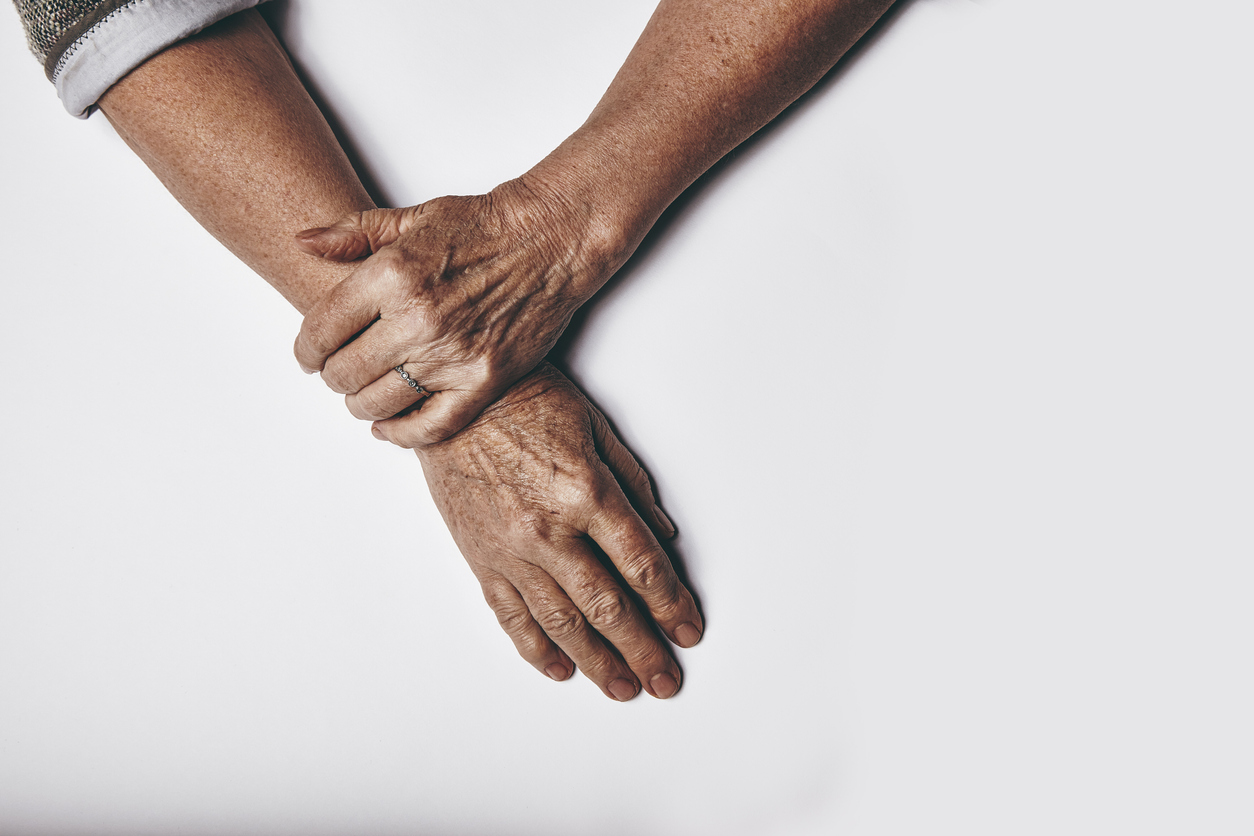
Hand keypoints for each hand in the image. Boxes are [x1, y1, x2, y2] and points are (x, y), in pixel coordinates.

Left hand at [293, 180, 618, 445]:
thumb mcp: (411, 217)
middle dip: (333, 376)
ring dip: (361, 404)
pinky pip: (431, 426)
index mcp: (392, 275)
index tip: (308, 356)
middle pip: (345, 372)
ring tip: (363, 394)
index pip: (322, 330)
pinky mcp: (484, 380)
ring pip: (379, 403)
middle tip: (339, 372)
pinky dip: (402, 433)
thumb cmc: (483, 226)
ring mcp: (452, 355)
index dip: (306, 350)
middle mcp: (418, 319)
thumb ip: (352, 232)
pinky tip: (388, 426)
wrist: (550, 240)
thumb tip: (303, 241)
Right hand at [412, 364, 702, 699]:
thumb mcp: (594, 427)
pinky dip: (535, 647)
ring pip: (560, 622)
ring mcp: (510, 548)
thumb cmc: (525, 399)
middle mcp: (549, 529)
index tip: (688, 631)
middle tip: (664, 681)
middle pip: (606, 606)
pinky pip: (510, 614)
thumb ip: (632, 485)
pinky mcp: (479, 556)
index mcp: (586, 492)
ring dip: (596, 661)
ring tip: (621, 688)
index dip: (670, 604)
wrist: (449, 397)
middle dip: (641, 649)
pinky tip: (558, 669)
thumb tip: (664, 536)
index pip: (641, 565)